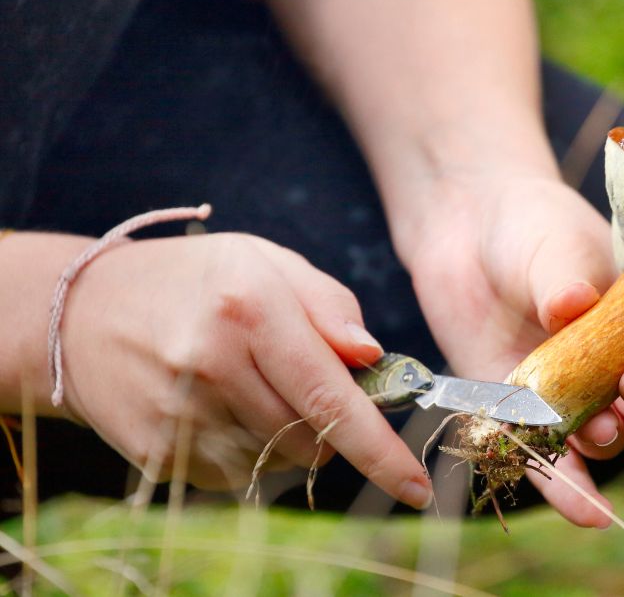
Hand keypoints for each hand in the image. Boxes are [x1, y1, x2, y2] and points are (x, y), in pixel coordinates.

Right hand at [57, 233, 434, 508]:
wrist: (79, 315)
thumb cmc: (194, 283)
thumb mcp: (267, 262)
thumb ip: (330, 305)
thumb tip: (373, 357)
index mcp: (249, 309)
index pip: (332, 397)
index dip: (380, 450)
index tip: (416, 488)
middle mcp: (212, 364)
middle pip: (314, 438)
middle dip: (330, 423)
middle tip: (298, 380)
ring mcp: (180, 415)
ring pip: (279, 462)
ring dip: (288, 436)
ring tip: (247, 385)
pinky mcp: (157, 454)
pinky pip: (237, 475)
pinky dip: (247, 450)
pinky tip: (216, 407)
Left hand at [401, 172, 623, 527]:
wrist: (468, 229)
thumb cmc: (529, 227)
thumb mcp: (552, 242)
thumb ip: (565, 277)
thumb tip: (571, 306)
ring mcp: (580, 393)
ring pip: (616, 433)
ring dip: (616, 437)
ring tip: (602, 428)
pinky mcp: (530, 415)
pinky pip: (555, 463)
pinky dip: (572, 492)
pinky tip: (591, 518)